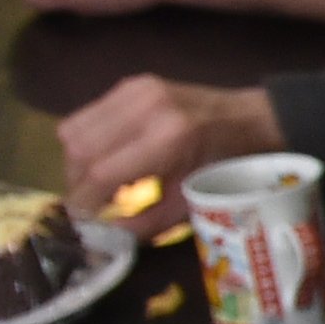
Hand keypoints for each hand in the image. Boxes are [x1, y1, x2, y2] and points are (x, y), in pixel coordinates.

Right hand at [59, 77, 281, 222]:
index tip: (82, 220)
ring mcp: (137, 90)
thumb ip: (146, 223)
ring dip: (76, 160)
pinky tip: (109, 157)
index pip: (101, 172)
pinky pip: (87, 115)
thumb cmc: (226, 166)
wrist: (251, 120)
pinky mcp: (131, 83)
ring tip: (96, 181)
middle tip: (89, 202)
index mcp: (168, 138)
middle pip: (79, 149)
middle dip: (75, 182)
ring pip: (73, 129)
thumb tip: (105, 240)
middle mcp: (147, 107)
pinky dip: (88, 140)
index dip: (84, 200)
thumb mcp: (191, 201)